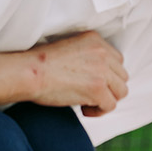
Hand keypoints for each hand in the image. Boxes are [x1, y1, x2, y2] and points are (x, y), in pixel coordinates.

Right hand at [0, 31, 128, 116]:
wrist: (29, 71)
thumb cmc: (40, 63)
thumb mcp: (69, 48)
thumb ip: (87, 56)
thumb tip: (96, 76)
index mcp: (95, 39)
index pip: (116, 60)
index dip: (107, 76)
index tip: (93, 83)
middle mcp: (102, 52)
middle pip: (122, 76)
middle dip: (109, 88)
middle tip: (91, 96)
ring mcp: (102, 70)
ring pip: (121, 91)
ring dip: (107, 100)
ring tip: (88, 103)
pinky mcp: (97, 88)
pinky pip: (110, 105)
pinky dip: (99, 111)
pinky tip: (84, 109)